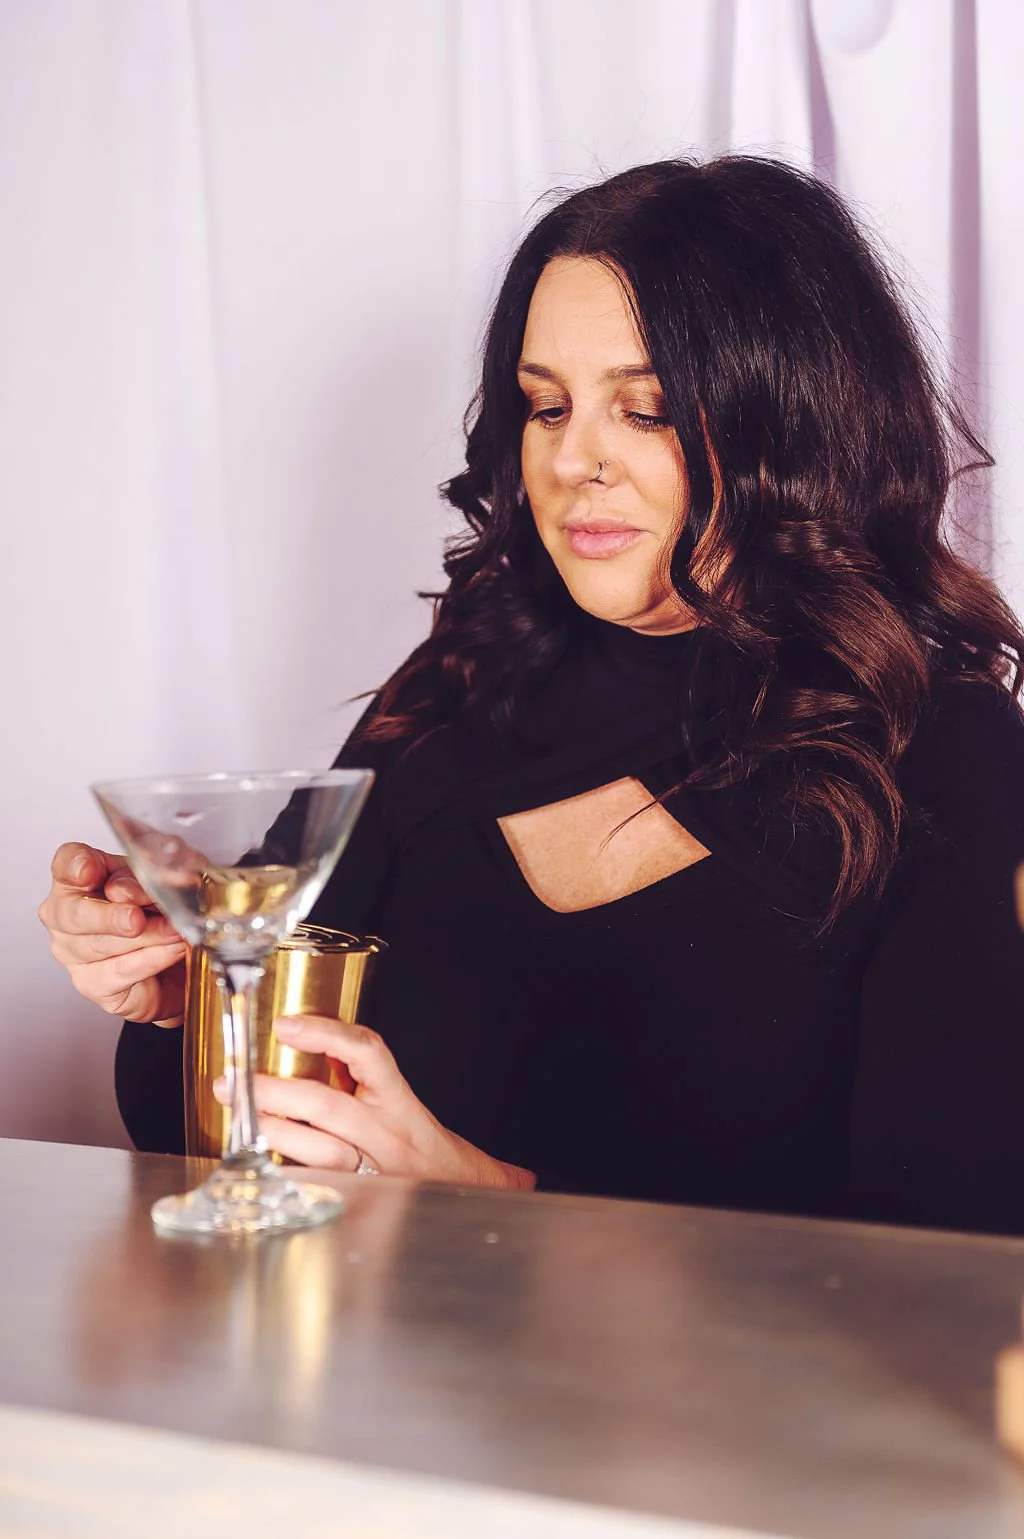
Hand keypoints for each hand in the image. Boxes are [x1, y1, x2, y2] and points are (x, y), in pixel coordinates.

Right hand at [38, 842, 187, 1024]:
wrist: (176, 963)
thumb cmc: (160, 914)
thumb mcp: (166, 883)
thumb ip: (158, 876)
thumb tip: (156, 879)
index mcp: (80, 878)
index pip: (66, 863)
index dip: (75, 865)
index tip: (89, 869)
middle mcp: (67, 914)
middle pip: (73, 912)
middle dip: (108, 915)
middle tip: (136, 918)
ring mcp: (73, 951)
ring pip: (100, 944)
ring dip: (145, 936)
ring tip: (174, 931)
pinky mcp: (92, 983)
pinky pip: (119, 971)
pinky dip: (150, 959)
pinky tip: (171, 950)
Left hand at [213, 1014, 535, 1189]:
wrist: (460, 1190)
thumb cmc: (419, 1141)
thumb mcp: (395, 1098)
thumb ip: (354, 1074)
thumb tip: (299, 1040)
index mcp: (397, 1099)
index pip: (368, 1053)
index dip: (326, 1034)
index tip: (285, 1024)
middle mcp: (388, 1133)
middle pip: (328, 1106)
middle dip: (273, 1090)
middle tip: (232, 1080)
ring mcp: (374, 1171)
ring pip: (318, 1151)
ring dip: (271, 1131)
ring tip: (238, 1117)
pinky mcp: (359, 1199)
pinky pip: (315, 1184)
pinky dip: (283, 1170)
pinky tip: (255, 1159)